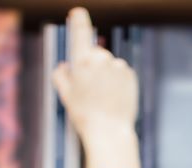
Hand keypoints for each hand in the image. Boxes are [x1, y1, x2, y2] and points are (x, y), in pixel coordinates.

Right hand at [52, 7, 141, 167]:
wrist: (109, 132)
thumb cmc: (84, 115)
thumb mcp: (66, 96)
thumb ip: (61, 76)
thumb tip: (63, 66)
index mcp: (82, 62)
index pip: (80, 33)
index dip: (78, 20)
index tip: (77, 12)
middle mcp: (101, 60)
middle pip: (96, 53)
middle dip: (93, 64)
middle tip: (90, 88)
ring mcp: (118, 67)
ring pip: (110, 65)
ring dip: (107, 75)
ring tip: (104, 97)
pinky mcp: (130, 75)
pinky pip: (122, 73)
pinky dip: (118, 81)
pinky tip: (114, 97)